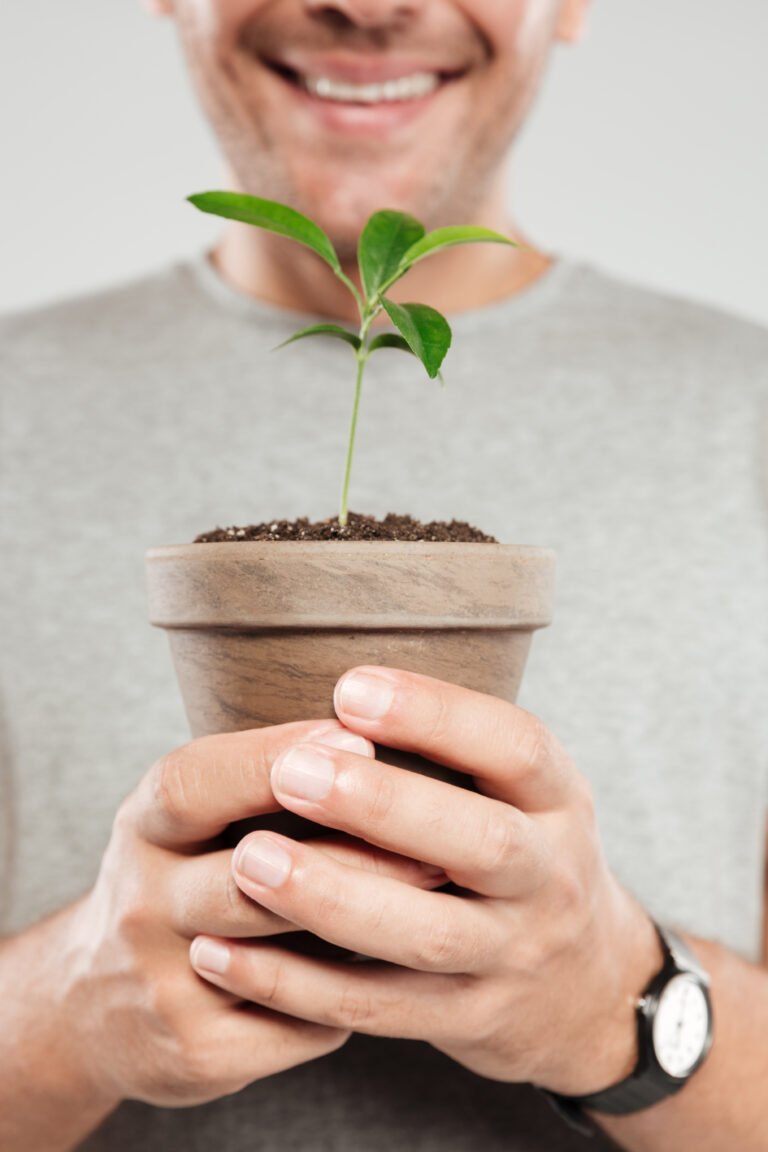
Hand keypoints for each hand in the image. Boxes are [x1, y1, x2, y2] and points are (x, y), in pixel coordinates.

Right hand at [59, 718, 448, 1108]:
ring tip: (440, 890)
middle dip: (350, 853)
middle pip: (246, 874)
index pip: (194, 784)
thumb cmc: (182, 875)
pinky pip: (296, 1026)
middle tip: (437, 838)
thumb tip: (382, 731)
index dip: (270, 760)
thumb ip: (260, 782)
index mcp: (145, 827)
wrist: (101, 1000)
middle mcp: (142, 902)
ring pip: (275, 954)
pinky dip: (350, 997)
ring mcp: (162, 984)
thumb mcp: (191, 816)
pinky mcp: (194, 1053)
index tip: (356, 740)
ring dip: (363, 921)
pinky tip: (398, 972)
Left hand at [190, 667, 662, 1095]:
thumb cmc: (518, 853)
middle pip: (484, 844)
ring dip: (332, 898)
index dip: (438, 716)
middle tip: (291, 773)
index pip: (517, 748)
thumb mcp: (522, 793)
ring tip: (246, 861)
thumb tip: (335, 688)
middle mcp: (550, 878)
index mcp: (560, 801)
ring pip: (427, 935)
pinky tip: (223, 954)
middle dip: (385, 807)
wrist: (581, 986)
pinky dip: (297, 985)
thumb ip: (456, 750)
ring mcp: (513, 957)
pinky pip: (377, 1008)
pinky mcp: (467, 1018)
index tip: (349, 689)